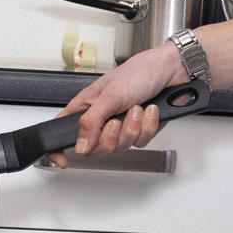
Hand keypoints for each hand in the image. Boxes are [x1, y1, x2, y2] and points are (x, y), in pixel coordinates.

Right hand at [47, 43, 187, 167]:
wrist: (172, 71)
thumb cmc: (140, 72)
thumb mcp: (109, 96)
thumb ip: (91, 122)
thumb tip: (80, 146)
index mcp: (87, 106)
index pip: (64, 130)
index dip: (60, 148)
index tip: (63, 160)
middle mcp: (103, 118)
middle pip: (95, 148)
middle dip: (110, 138)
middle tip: (116, 122)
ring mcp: (122, 126)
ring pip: (120, 147)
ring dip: (133, 128)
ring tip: (137, 108)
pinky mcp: (141, 130)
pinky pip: (140, 142)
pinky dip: (148, 127)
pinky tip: (150, 110)